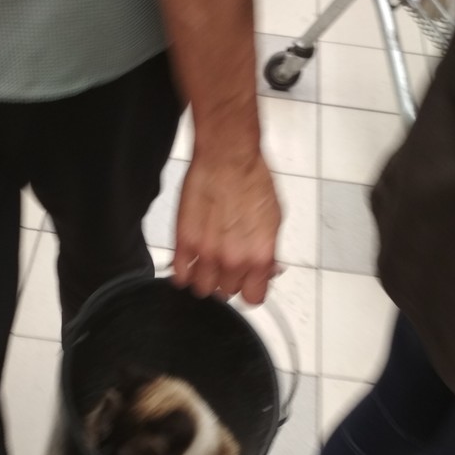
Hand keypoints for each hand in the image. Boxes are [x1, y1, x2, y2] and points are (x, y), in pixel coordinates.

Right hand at [172, 151, 281, 304]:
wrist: (227, 156)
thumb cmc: (253, 180)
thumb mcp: (275, 220)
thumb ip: (269, 252)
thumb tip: (267, 270)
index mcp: (259, 257)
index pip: (253, 298)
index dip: (250, 290)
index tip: (247, 282)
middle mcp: (233, 260)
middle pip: (226, 293)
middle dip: (228, 279)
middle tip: (227, 261)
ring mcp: (206, 254)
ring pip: (202, 289)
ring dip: (204, 279)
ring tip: (206, 263)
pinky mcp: (183, 243)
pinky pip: (179, 275)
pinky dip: (183, 272)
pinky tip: (189, 260)